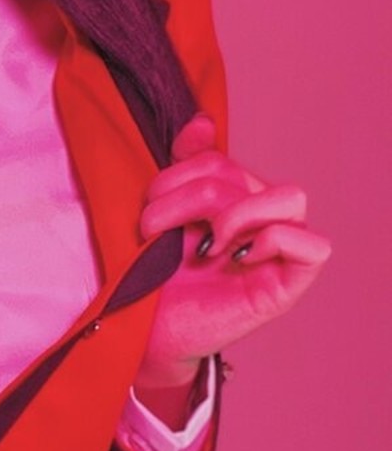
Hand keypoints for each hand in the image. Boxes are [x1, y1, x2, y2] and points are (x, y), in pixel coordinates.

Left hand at [133, 112, 331, 399]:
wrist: (139, 329)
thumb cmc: (152, 277)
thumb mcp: (162, 213)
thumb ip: (184, 168)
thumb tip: (203, 122)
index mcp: (227, 199)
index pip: (218, 160)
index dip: (181, 171)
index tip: (149, 201)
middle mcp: (257, 219)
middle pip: (240, 175)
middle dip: (187, 195)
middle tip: (152, 227)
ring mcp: (277, 251)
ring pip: (288, 197)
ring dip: (234, 212)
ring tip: (202, 244)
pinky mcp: (287, 284)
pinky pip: (312, 246)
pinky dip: (274, 240)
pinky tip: (235, 257)